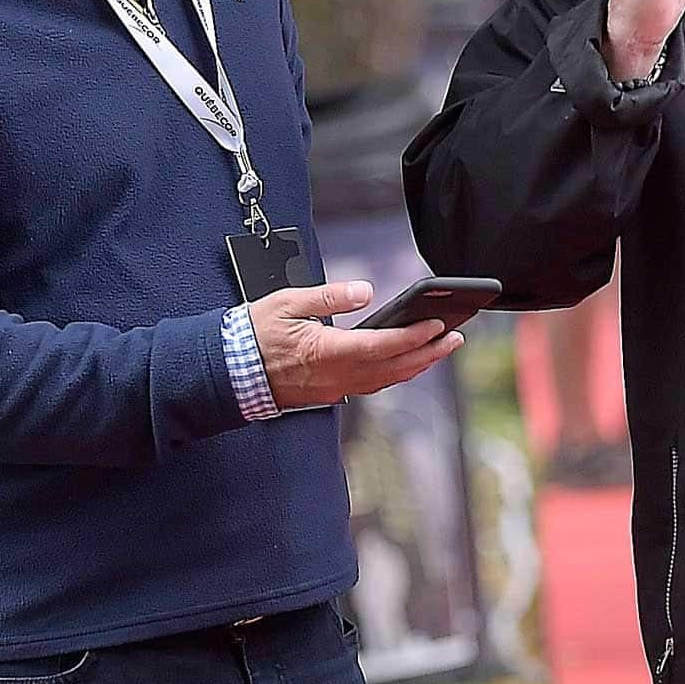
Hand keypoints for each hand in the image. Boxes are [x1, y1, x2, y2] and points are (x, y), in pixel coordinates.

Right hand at [251, 280, 463, 411]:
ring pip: (385, 381)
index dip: (414, 337)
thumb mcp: (287, 302)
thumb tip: (363, 291)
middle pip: (394, 368)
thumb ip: (329, 297)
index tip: (438, 325)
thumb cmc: (253, 335)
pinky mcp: (328, 392)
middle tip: (456, 339)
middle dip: (429, 354)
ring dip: (416, 366)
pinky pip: (370, 386)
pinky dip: (394, 375)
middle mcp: (335, 375)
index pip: (382, 346)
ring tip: (440, 349)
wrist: (228, 370)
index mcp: (326, 352)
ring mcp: (333, 388)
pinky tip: (405, 364)